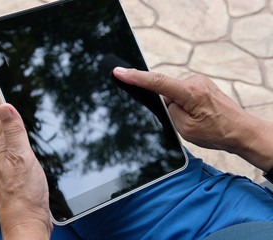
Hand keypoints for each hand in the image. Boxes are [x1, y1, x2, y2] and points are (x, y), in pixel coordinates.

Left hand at [0, 103, 52, 239]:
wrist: (29, 223)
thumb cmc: (24, 194)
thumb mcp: (21, 157)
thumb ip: (14, 132)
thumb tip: (4, 106)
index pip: (8, 127)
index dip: (22, 121)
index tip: (36, 118)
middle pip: (16, 139)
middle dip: (29, 136)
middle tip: (43, 138)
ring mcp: (9, 173)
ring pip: (23, 151)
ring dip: (33, 150)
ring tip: (41, 155)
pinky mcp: (18, 181)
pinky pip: (26, 163)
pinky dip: (35, 161)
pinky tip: (42, 166)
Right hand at [113, 67, 272, 171]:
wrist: (242, 131)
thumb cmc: (217, 133)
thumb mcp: (186, 129)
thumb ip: (170, 111)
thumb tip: (164, 100)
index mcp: (191, 93)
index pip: (157, 82)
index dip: (135, 77)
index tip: (119, 71)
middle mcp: (195, 81)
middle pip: (165, 91)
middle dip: (167, 107)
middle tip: (185, 122)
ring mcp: (200, 81)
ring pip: (174, 93)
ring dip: (177, 106)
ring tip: (196, 121)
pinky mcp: (202, 85)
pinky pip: (183, 92)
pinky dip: (183, 103)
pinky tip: (197, 115)